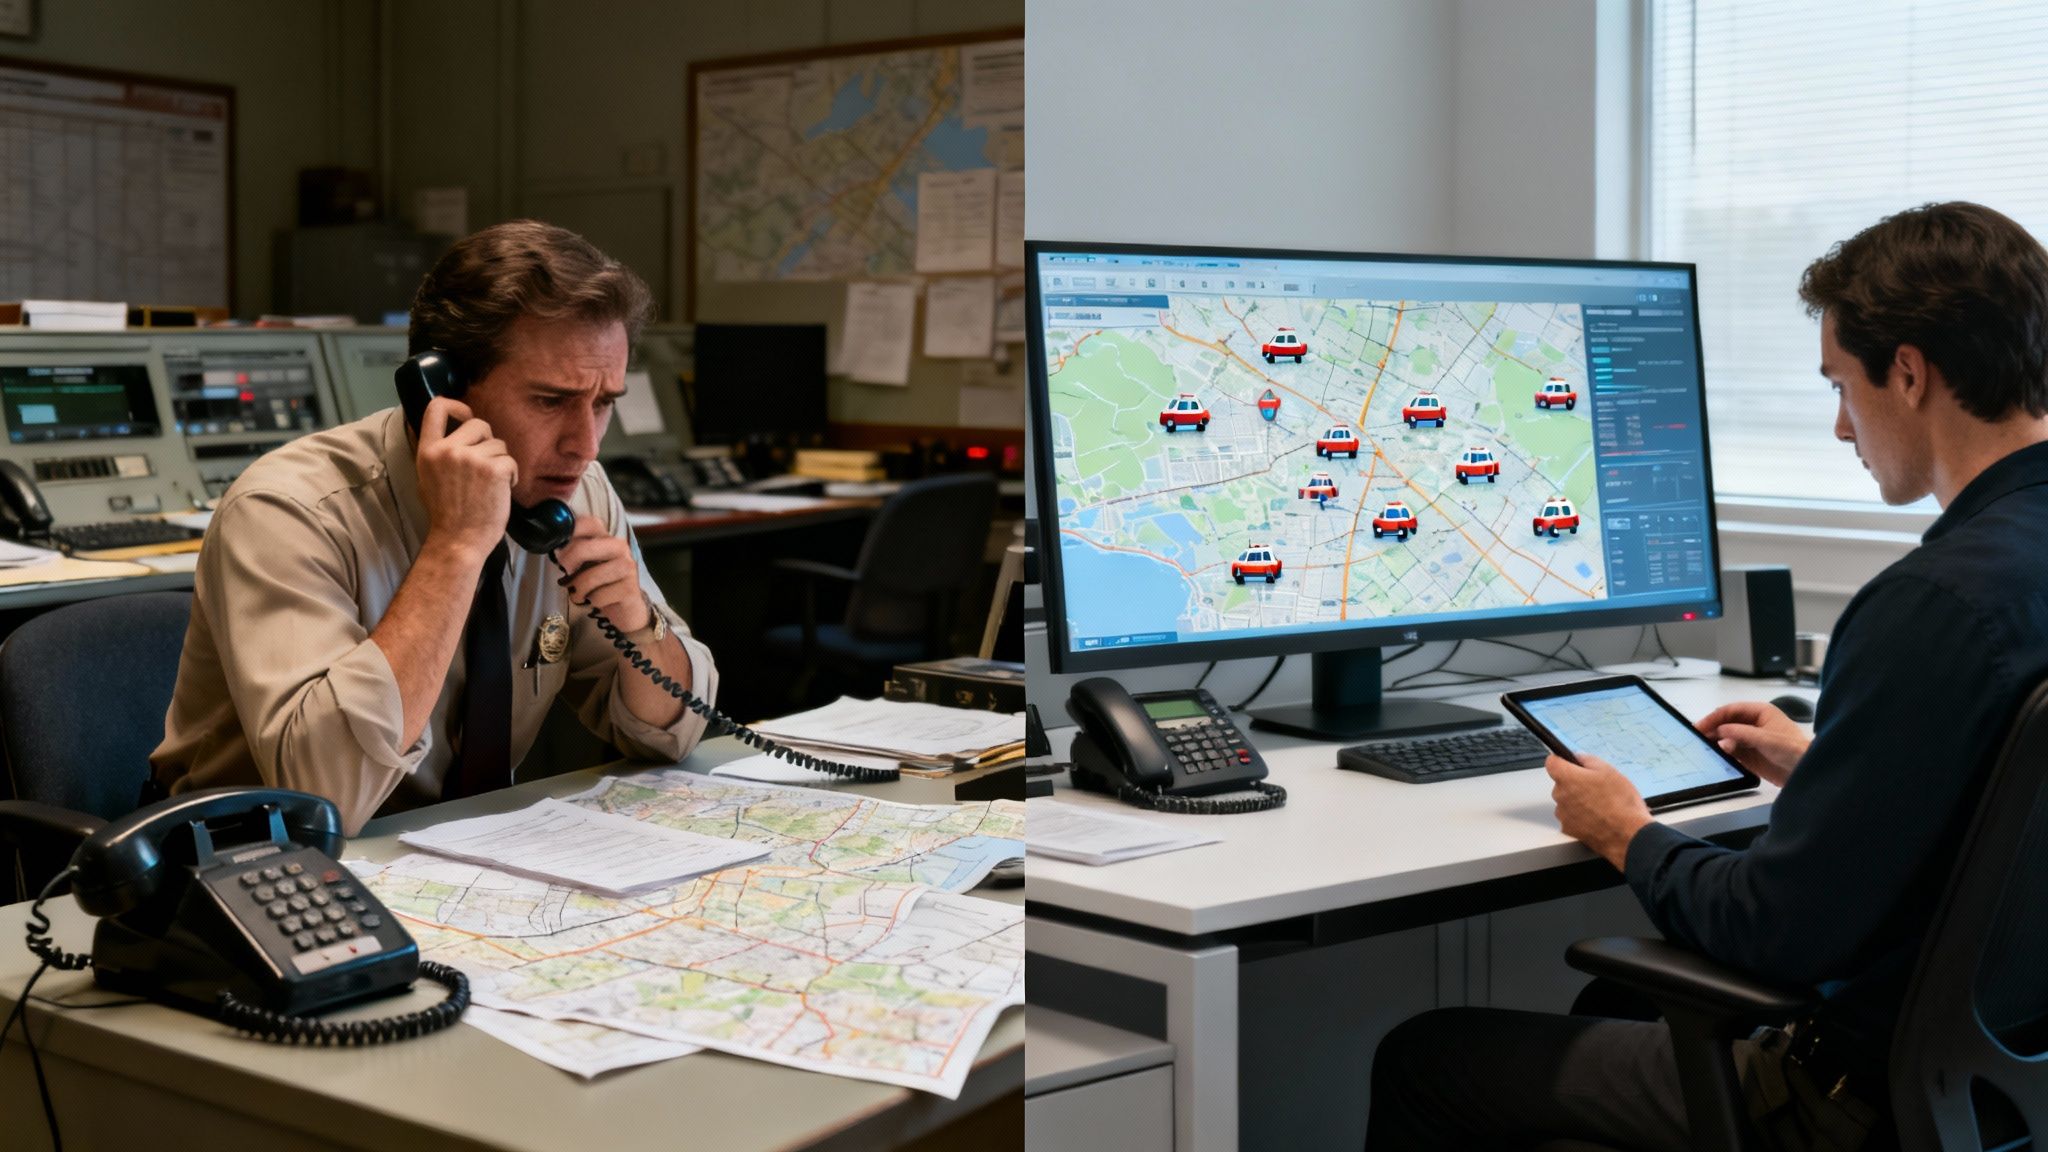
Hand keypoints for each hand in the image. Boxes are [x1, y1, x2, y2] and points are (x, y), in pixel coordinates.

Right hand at [415, 396, 515, 563]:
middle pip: (478, 424)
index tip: (466, 416)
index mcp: (428, 451)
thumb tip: (455, 430)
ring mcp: (471, 459)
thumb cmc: (446, 513)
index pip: (436, 408)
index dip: (456, 406)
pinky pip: (510, 460)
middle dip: (488, 441)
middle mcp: (448, 450)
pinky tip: (502, 490)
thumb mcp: (428, 477)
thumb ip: (439, 452)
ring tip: (490, 485)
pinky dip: (512, 474)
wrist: (458, 540)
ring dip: (500, 462)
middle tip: (486, 465)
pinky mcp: (494, 469)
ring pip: (498, 444)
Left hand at [555, 517, 651, 632]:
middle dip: (568, 562)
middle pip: (583, 548)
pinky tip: (596, 601)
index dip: (570, 532)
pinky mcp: (629, 589)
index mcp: (608, 538)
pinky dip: (592, 602)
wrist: (627, 608)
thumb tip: (554, 547)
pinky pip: (598, 597)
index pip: (589, 523)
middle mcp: (620, 548)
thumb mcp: (587, 564)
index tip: (559, 549)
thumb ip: (574, 552)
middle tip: (566, 572)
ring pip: (588, 577)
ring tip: (580, 594)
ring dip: (578, 590)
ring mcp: (627, 568)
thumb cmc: (602, 584)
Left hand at [1546, 752, 1653, 869]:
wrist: (1628, 835)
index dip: (1561, 761)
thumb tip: (1580, 758)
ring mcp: (1563, 814)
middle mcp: (1560, 796)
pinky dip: (1580, 817)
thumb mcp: (1609, 771)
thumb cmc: (1621, 804)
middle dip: (1574, 783)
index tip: (1569, 762)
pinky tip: (1597, 817)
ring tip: (1600, 804)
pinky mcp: (1568, 830)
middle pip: (1560, 784)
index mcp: (1567, 778)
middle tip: (1595, 786)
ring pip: (1566, 802)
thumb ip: (1588, 760)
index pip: (1551, 762)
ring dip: (1577, 801)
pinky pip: (1570, 818)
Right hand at [1695, 700, 1809, 787]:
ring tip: (1705, 746)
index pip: (1731, 711)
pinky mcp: (1751, 756)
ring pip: (1727, 738)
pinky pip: (1732, 752)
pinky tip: (1718, 755)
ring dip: (1717, 741)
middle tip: (1699, 736)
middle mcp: (1754, 725)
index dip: (1715, 717)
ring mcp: (1752, 740)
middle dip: (1713, 728)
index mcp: (1760, 713)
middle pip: (1727, 723)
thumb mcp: (1766, 739)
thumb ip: (1742, 734)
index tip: (1702, 725)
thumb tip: (1721, 731)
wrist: (1806, 771)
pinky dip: (1723, 753)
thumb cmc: (1794, 750)